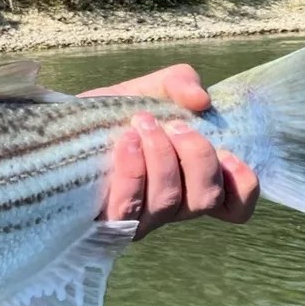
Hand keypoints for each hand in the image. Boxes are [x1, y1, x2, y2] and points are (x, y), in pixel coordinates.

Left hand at [80, 64, 259, 237]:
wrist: (62, 125)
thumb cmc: (115, 113)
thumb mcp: (151, 88)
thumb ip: (180, 83)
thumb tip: (201, 99)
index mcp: (191, 182)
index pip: (235, 208)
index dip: (241, 186)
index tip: (229, 153)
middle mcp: (171, 207)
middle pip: (205, 199)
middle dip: (196, 155)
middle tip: (174, 124)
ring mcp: (140, 219)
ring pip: (168, 202)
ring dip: (161, 156)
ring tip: (143, 124)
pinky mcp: (107, 221)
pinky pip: (129, 208)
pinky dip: (133, 171)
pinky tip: (126, 142)